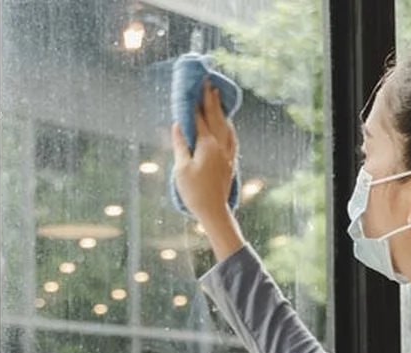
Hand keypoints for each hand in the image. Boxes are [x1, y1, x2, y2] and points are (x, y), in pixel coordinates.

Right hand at [171, 80, 238, 227]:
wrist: (214, 211)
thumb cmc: (194, 192)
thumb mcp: (181, 169)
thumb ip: (180, 145)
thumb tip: (178, 126)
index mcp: (207, 145)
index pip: (199, 119)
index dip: (194, 104)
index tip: (192, 89)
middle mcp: (220, 146)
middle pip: (215, 118)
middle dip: (210, 99)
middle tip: (208, 83)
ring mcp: (227, 154)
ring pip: (226, 126)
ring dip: (220, 110)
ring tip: (217, 97)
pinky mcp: (230, 162)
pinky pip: (231, 138)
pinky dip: (228, 127)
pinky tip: (228, 125)